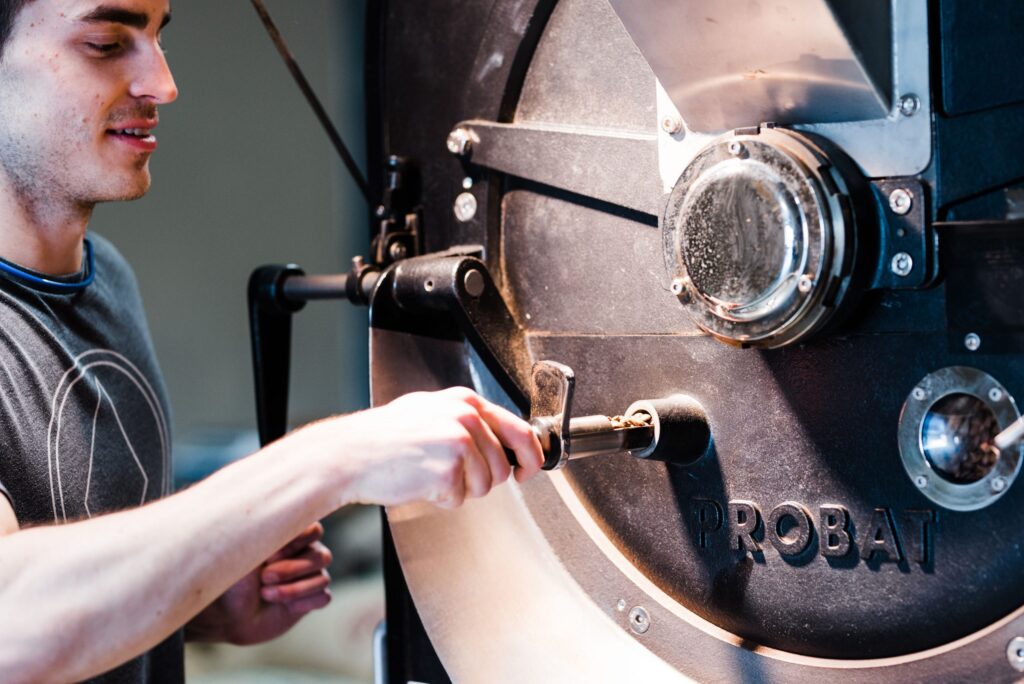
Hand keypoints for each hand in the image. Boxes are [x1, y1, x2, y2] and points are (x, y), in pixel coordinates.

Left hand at [185, 523, 332, 644]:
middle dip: (291, 569)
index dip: (297, 543)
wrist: (229, 616)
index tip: (271, 555)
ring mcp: (311, 576)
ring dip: (294, 589)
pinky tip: (284, 607)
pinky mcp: (312, 599)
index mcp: (291, 536)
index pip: (314, 529)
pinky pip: (323, 597)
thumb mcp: (246, 551)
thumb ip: (265, 530)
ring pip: (322, 578)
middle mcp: (305, 553)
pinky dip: (303, 603)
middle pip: (322, 556)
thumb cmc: (234, 578)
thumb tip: (278, 509)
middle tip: (265, 577)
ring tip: (266, 594)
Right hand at [330, 386, 544, 507]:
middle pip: (504, 465)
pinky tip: (419, 481)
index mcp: (465, 401)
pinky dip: (441, 498)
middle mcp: (467, 418)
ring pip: (485, 485)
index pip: (520, 429)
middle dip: (485, 480)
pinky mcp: (448, 470)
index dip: (530, 456)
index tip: (527, 469)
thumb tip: (501, 440)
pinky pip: (459, 498)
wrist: (348, 454)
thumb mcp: (430, 411)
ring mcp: (459, 443)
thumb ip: (467, 420)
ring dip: (461, 489)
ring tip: (429, 474)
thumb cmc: (384, 437)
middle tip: (455, 476)